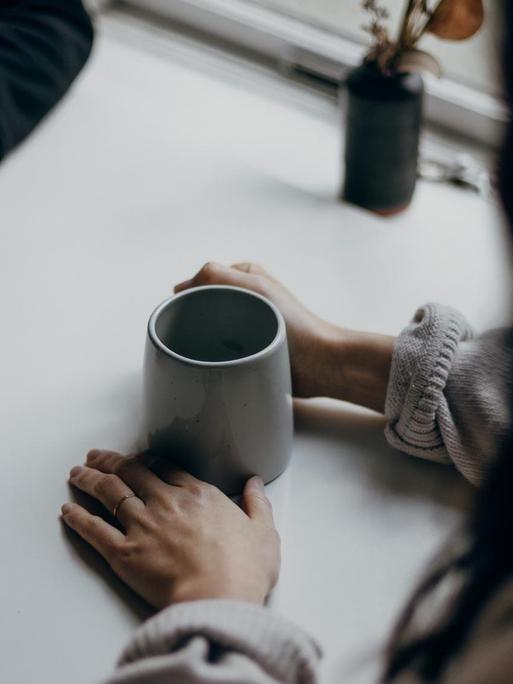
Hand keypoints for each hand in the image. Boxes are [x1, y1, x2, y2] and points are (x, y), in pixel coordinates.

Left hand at [61, 450, 279, 608]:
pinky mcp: (124, 553)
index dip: (146, 460)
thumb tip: (256, 483)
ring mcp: (142, 525)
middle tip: (95, 455)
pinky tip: (67, 510)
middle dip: (110, 461)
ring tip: (77, 472)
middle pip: (131, 473)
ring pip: (109, 493)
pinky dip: (78, 518)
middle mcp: (166, 503)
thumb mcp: (264, 532)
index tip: (136, 458)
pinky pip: (94, 530)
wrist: (219, 598)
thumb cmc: (243, 569)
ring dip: (90, 480)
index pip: (164, 468)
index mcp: (198, 495)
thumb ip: (257, 504)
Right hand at [175, 262, 334, 397]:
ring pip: (209, 329)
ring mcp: (246, 324)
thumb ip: (218, 275)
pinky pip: (221, 350)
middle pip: (203, 306)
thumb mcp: (256, 288)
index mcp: (246, 277)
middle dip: (193, 319)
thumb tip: (181, 287)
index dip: (188, 296)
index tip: (181, 314)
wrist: (320, 363)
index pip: (202, 281)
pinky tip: (213, 363)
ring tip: (204, 351)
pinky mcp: (248, 349)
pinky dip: (214, 355)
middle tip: (190, 336)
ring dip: (203, 340)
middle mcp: (245, 298)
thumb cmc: (296, 324)